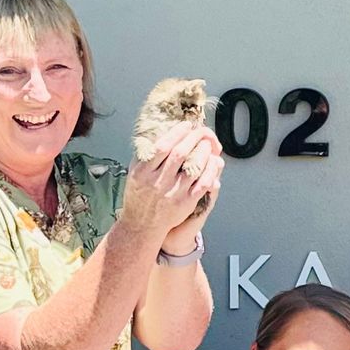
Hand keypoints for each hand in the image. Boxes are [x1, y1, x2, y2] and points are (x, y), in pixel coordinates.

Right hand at [122, 122, 223, 242]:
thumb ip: (147, 154)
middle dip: (194, 138)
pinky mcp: (186, 202)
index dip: (177, 133)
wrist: (142, 224)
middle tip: (201, 131)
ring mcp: (174, 192)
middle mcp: (158, 181)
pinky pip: (203, 183)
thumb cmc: (139, 194)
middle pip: (180, 153)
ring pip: (194, 167)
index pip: (163, 146)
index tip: (186, 125)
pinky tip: (213, 162)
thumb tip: (165, 134)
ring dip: (204, 152)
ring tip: (208, 144)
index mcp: (144, 171)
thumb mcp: (135, 171)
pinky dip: (210, 171)